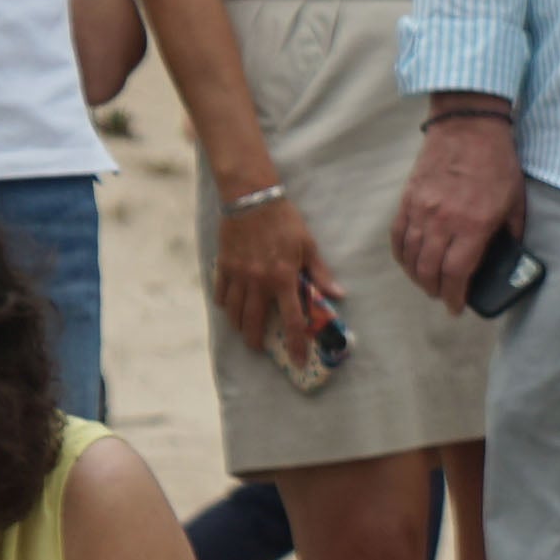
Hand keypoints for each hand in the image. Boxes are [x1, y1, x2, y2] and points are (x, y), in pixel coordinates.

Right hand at [210, 185, 337, 364]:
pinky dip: (225, 303)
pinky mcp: (224, 266)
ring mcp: (238, 275)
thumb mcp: (309, 246)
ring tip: (245, 331)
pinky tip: (230, 306)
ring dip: (239, 325)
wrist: (251, 198)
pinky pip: (221, 293)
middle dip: (256, 340)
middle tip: (260, 348)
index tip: (298, 361)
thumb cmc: (285, 222)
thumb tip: (338, 295)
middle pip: (254, 322)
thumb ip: (320, 273)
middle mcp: (258, 282)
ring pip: (234, 311)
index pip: (291, 320)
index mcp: (283, 279)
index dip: (295, 344)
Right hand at [391, 107, 524, 309]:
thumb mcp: (517, 202)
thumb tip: (507, 256)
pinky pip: (398, 234)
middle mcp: (443, 221)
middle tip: (443, 297)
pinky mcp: (408, 198)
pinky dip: (401, 253)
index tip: (457, 308)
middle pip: (430, 269)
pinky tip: (408, 261)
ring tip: (427, 284)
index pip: (457, 273)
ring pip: (410, 255)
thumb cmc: (498, 164)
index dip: (455, 296)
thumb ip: (511, 233)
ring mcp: (421, 209)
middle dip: (435, 290)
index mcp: (474, 225)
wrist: (468, 127)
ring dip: (416, 276)